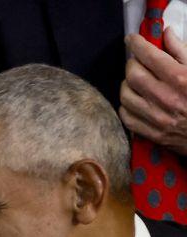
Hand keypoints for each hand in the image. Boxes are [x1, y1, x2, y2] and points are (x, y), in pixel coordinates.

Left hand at [121, 29, 186, 153]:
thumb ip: (181, 51)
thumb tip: (166, 33)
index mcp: (181, 79)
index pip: (149, 56)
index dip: (137, 44)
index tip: (132, 39)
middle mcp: (167, 98)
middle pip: (133, 75)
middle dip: (132, 64)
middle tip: (137, 62)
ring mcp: (159, 118)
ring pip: (126, 96)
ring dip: (127, 85)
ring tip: (137, 81)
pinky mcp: (154, 134)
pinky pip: (127, 116)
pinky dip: (127, 106)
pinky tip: (136, 100)